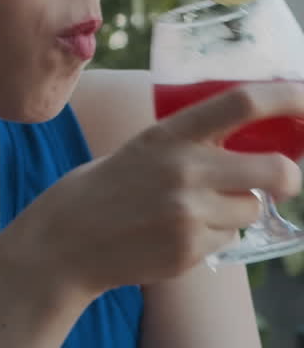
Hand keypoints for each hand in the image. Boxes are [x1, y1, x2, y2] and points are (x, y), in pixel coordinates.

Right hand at [35, 80, 303, 292]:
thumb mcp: (146, 147)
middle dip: (290, 177)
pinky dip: (212, 236)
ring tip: (193, 212)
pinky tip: (173, 234)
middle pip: (275, 170)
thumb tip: (258, 144)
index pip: (243, 102)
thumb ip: (195, 143)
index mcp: (170, 134)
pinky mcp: (189, 250)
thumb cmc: (108, 188)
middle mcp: (184, 171)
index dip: (287, 96)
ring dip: (238, 210)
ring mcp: (188, 214)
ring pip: (250, 209)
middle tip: (285, 180)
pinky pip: (227, 239)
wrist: (66, 241)